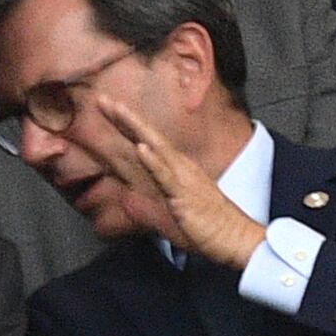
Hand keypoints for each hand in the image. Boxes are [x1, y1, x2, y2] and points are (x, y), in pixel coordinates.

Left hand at [94, 96, 268, 269]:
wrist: (233, 237)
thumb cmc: (205, 227)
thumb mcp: (169, 216)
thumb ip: (146, 208)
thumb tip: (127, 200)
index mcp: (173, 170)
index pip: (144, 143)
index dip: (125, 126)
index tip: (108, 108)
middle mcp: (177, 167)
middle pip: (146, 137)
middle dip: (123, 117)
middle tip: (102, 98)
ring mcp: (181, 178)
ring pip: (155, 146)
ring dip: (135, 127)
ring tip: (118, 110)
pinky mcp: (184, 194)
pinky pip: (166, 176)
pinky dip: (153, 161)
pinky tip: (141, 148)